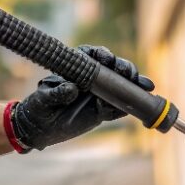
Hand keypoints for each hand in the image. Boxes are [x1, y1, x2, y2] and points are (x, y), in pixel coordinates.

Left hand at [11, 45, 155, 150]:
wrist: (38, 129)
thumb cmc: (38, 108)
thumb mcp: (43, 99)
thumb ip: (57, 92)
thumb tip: (72, 88)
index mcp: (76, 70)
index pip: (92, 57)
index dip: (102, 55)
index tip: (106, 59)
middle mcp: (90, 80)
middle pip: (111, 69)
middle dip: (123, 68)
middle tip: (128, 73)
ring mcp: (98, 95)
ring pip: (120, 87)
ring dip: (133, 84)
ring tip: (146, 85)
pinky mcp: (102, 111)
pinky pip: (119, 107)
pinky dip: (132, 104)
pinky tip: (144, 101)